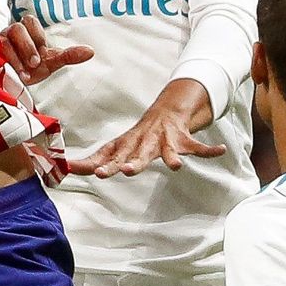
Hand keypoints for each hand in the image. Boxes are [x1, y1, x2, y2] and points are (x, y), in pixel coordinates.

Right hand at [1, 15, 93, 84]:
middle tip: (36, 64)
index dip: (37, 36)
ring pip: (6, 38)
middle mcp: (10, 34)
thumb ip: (69, 56)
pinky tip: (14, 75)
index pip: (29, 21)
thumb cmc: (31, 70)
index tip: (43, 54)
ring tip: (26, 73)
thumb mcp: (51, 63)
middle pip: (18, 27)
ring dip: (18, 56)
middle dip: (28, 46)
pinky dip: (7, 63)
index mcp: (26, 32)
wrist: (11, 85)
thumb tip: (91, 51)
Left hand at [74, 109, 225, 177]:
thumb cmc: (136, 137)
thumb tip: (65, 169)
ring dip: (172, 157)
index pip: (113, 156)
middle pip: (139, 155)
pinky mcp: (184, 140)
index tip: (95, 173)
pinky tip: (220, 151)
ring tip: (176, 166)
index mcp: (128, 146)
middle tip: (127, 171)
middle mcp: (145, 143)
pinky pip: (198, 146)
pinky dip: (209, 150)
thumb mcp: (115, 147)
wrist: (165, 112)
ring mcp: (165, 140)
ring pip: (169, 150)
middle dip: (134, 163)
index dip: (104, 165)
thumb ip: (94, 160)